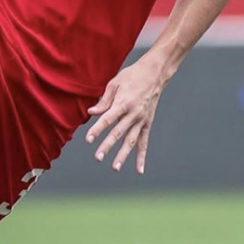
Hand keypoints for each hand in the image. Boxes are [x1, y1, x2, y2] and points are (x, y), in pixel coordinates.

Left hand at [85, 56, 167, 174]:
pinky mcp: (148, 124)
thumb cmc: (132, 76)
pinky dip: (142, 157)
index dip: (97, 129)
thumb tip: (91, 112)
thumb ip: (104, 101)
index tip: (88, 139)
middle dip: (107, 145)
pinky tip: (139, 170)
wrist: (155, 73)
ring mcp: (142, 120)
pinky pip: (144, 143)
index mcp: (123, 103)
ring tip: (114, 168)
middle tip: (98, 157)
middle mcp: (134, 114)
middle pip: (118, 133)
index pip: (107, 119)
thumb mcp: (115, 83)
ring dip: (123, 155)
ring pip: (131, 141)